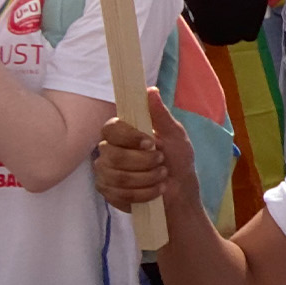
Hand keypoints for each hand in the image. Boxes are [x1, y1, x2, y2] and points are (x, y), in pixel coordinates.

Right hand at [93, 89, 196, 211]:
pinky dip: (145, 193)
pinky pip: (120, 194)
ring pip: (118, 177)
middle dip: (144, 161)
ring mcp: (105, 172)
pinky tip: (157, 190)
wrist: (180, 190)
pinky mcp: (108, 192)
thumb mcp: (174, 135)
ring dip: (147, 178)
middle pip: (113, 155)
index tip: (151, 142)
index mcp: (122, 132)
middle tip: (162, 161)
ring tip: (162, 175)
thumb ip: (160, 114)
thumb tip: (150, 90)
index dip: (129, 137)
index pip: (111, 129)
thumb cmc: (177, 158)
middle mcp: (108, 150)